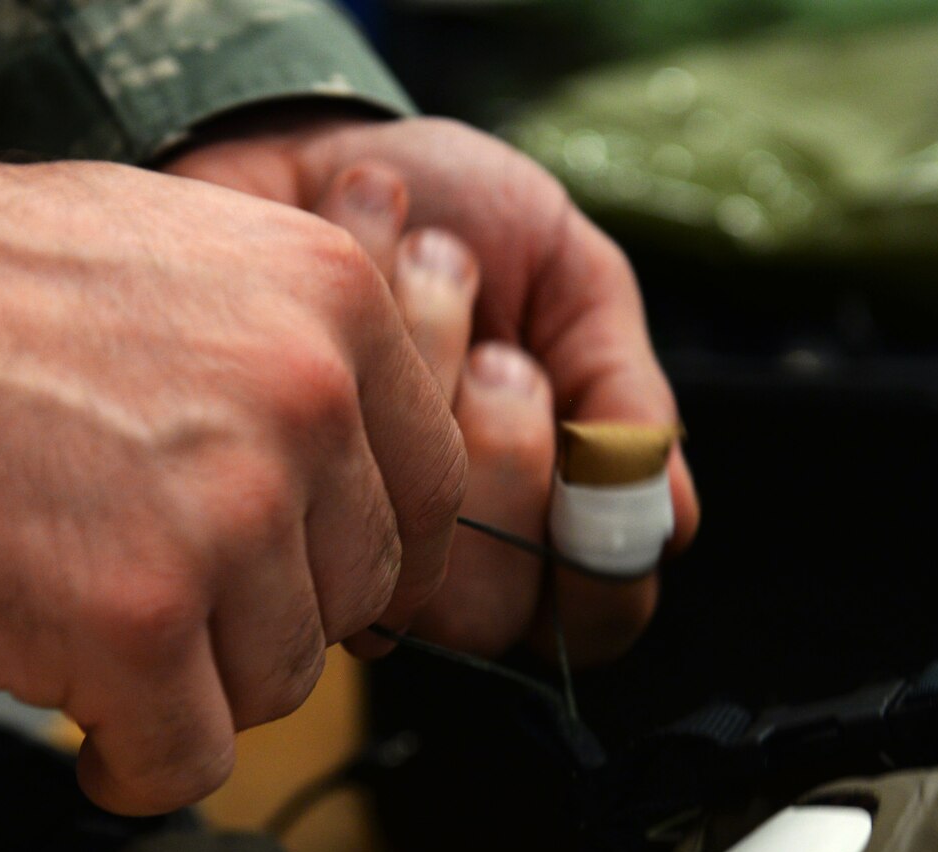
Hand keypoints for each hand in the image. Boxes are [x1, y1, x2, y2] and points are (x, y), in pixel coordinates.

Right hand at [0, 148, 464, 814]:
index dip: (365, 557)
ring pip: (280, 682)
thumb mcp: (196, 252)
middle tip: (176, 611)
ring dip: (199, 690)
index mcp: (336, 307)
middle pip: (355, 596)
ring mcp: (230, 517)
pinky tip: (95, 739)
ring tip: (110, 648)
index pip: (433, 491)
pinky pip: (192, 759)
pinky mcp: (139, 621)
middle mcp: (308, 406)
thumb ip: (302, 358)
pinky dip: (142, 771)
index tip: (308, 584)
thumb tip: (360, 486)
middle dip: (269, 622)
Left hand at [165, 113, 700, 660]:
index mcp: (541, 516)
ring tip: (421, 280)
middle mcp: (442, 551)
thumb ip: (622, 392)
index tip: (585, 450)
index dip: (601, 561)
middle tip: (491, 348)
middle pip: (497, 605)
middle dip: (504, 445)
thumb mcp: (572, 277)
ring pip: (410, 544)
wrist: (307, 145)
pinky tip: (354, 279)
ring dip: (434, 375)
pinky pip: (325, 477)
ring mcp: (345, 534)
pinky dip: (362, 343)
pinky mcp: (268, 498)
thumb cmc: (451, 216)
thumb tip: (669, 519)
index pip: (594, 620)